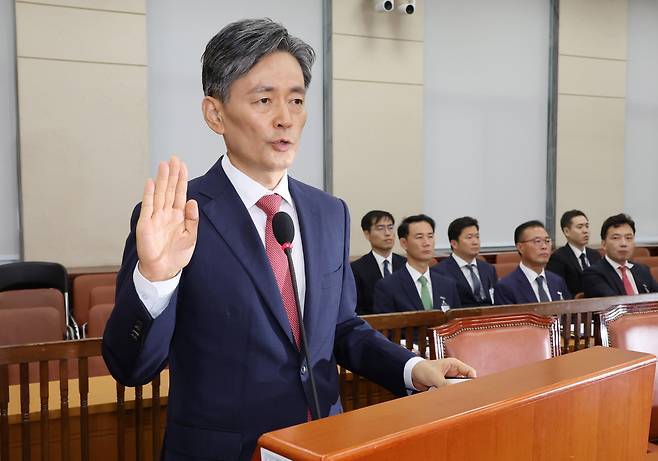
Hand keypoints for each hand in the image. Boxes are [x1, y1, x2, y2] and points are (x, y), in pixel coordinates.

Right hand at [136, 156, 198, 281]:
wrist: (163, 270)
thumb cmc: (177, 255)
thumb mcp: (191, 237)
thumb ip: (192, 220)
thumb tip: (192, 201)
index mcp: (178, 216)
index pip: (180, 193)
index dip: (181, 179)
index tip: (183, 165)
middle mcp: (166, 213)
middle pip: (170, 190)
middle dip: (172, 174)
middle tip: (174, 158)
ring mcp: (155, 217)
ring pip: (159, 194)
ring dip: (161, 179)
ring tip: (163, 164)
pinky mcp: (146, 224)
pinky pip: (148, 206)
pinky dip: (149, 194)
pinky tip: (151, 183)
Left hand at [411, 358, 475, 390]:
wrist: (411, 374)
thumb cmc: (422, 369)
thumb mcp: (434, 376)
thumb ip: (444, 384)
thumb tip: (452, 392)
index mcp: (454, 364)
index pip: (470, 372)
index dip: (473, 381)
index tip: (471, 390)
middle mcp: (454, 372)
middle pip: (465, 383)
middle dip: (461, 389)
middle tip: (459, 396)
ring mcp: (450, 380)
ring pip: (457, 389)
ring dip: (452, 393)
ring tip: (447, 394)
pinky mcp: (445, 387)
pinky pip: (450, 393)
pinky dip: (447, 395)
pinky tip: (443, 397)